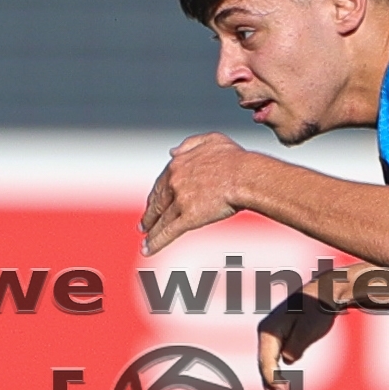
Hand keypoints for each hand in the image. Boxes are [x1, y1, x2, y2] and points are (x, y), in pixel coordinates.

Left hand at [141, 133, 257, 254]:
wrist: (245, 176)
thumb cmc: (235, 159)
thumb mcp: (211, 140)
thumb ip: (190, 144)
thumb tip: (172, 151)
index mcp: (178, 164)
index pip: (161, 183)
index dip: (155, 196)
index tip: (151, 204)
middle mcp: (175, 182)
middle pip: (158, 203)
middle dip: (150, 216)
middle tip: (143, 225)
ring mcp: (181, 201)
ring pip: (162, 219)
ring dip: (152, 231)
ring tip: (146, 240)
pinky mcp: (189, 217)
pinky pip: (169, 232)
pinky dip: (157, 242)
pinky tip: (148, 249)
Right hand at [255, 285, 337, 389]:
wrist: (322, 294)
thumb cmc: (317, 310)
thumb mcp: (308, 330)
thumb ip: (295, 347)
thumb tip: (287, 361)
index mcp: (269, 331)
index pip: (266, 361)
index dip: (273, 380)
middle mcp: (266, 334)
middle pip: (264, 366)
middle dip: (271, 388)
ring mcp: (271, 337)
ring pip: (268, 366)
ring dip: (273, 386)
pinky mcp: (279, 340)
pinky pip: (274, 362)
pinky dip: (278, 376)